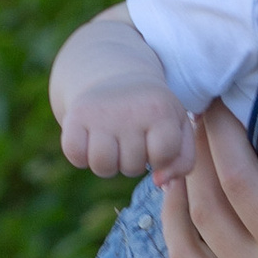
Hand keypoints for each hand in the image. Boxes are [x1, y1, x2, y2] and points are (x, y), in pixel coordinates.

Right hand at [52, 62, 191, 181]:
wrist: (116, 75)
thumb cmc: (153, 111)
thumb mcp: (178, 127)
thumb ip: (182, 161)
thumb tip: (158, 182)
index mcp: (160, 110)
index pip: (162, 158)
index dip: (159, 158)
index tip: (155, 141)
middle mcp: (129, 110)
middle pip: (131, 167)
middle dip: (132, 161)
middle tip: (130, 139)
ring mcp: (100, 112)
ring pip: (102, 166)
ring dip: (107, 164)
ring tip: (113, 145)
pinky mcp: (75, 114)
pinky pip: (75, 156)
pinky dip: (81, 156)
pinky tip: (91, 142)